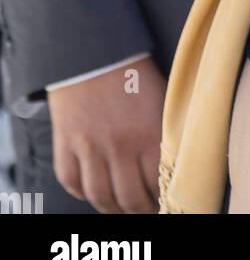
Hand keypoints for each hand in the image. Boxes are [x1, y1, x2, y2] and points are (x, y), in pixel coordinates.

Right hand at [48, 56, 165, 212]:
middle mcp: (119, 146)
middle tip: (144, 210)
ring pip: (100, 196)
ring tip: (120, 208)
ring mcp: (89, 147)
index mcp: (148, 133)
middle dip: (139, 210)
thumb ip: (165, 132)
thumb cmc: (134, 72)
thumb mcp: (161, 99)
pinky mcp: (65, 142)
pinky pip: (71, 182)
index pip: (157, 185)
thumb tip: (174, 164)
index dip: (161, 200)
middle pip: (129, 198)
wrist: (95, 48)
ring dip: (111, 208)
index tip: (163, 202)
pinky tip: (92, 191)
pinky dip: (81, 192)